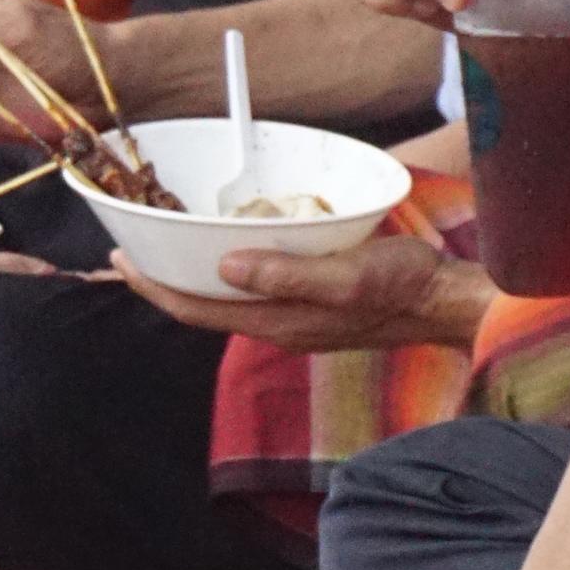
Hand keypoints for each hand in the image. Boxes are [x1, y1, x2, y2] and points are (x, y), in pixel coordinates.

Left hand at [122, 236, 483, 351]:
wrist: (448, 302)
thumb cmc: (405, 285)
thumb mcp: (347, 275)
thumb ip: (287, 275)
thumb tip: (224, 268)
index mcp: (278, 320)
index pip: (196, 309)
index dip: (153, 285)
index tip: (121, 258)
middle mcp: (279, 325)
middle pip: (203, 307)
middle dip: (163, 279)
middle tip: (132, 245)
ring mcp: (295, 319)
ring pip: (226, 300)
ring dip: (192, 275)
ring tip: (167, 244)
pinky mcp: (311, 306)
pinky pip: (253, 291)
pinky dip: (227, 270)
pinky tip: (229, 247)